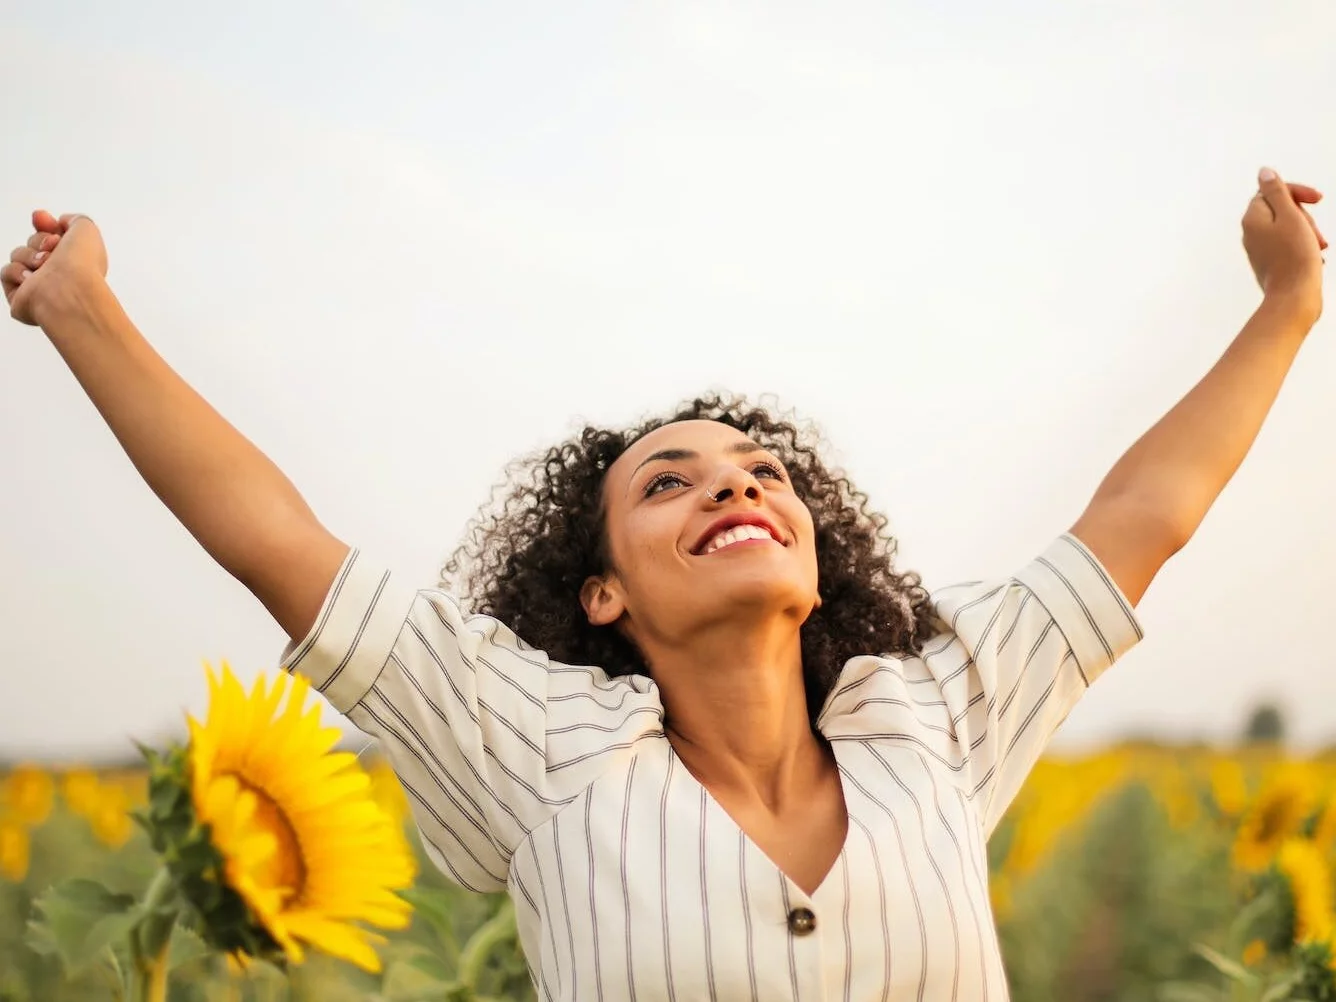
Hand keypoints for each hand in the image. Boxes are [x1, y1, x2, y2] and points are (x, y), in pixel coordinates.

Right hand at [3, 210, 108, 327]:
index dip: (45, 225)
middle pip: (33, 243)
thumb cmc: (82, 264)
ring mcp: (40, 285)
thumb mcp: (86, 228)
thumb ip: (75, 220)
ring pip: (19, 255)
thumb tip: (61, 222)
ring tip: (44, 265)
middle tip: (51, 247)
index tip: (41, 217)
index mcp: (76, 260)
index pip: (53, 237)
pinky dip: (17, 272)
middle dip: (39, 240)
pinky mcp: (21, 297)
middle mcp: (59, 273)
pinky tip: (31, 280)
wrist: (68, 289)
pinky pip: (7, 273)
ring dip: (29, 255)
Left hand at [1242, 167, 1324, 323]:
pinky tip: (1314, 257)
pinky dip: (1303, 246)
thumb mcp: (1290, 216)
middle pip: (1282, 210)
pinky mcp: (1270, 262)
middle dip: (1304, 216)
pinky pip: (1289, 245)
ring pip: (1289, 228)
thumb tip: (1264, 172)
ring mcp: (1259, 249)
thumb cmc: (1295, 257)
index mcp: (1252, 219)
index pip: (1272, 191)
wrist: (1294, 297)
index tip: (1317, 199)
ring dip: (1308, 232)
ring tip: (1318, 246)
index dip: (1297, 192)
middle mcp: (1251, 233)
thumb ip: (1277, 192)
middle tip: (1315, 232)